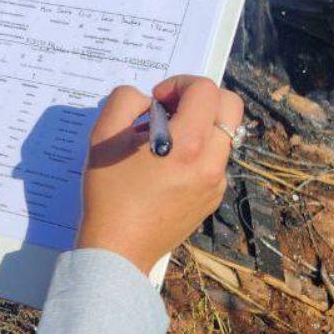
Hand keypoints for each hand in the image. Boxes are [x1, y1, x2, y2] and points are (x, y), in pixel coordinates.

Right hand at [76, 75, 243, 274]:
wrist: (118, 250)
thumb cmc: (108, 193)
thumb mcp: (103, 135)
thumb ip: (125, 100)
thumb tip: (149, 101)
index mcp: (187, 144)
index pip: (205, 90)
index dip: (180, 83)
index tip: (157, 100)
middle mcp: (211, 162)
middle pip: (230, 106)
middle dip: (201, 97)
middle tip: (171, 109)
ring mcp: (216, 182)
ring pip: (224, 133)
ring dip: (200, 124)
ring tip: (166, 140)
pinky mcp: (213, 197)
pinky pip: (216, 159)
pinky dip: (199, 150)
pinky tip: (168, 166)